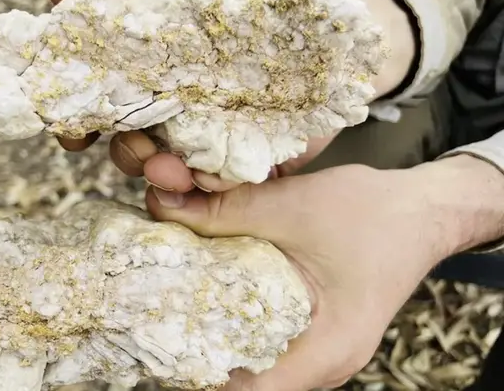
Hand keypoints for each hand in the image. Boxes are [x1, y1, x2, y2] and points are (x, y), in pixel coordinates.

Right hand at [44, 0, 412, 190]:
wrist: (331, 33)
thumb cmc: (255, 4)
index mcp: (153, 77)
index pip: (102, 108)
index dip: (79, 124)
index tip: (71, 136)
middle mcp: (174, 113)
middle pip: (130, 147)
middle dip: (126, 154)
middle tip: (137, 152)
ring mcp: (208, 142)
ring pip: (168, 171)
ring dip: (161, 175)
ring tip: (170, 171)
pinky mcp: (245, 163)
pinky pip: (217, 186)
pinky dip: (206, 187)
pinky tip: (206, 179)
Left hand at [140, 155, 500, 390]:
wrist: (422, 210)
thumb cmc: (374, 213)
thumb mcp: (292, 207)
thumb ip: (225, 212)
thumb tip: (162, 209)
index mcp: (327, 349)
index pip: (249, 390)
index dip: (199, 372)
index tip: (159, 341)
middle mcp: (326, 363)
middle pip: (248, 379)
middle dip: (201, 349)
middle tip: (157, 315)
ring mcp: (324, 351)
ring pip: (258, 361)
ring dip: (219, 333)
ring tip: (177, 302)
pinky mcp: (320, 332)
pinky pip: (271, 341)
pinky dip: (240, 321)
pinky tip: (215, 290)